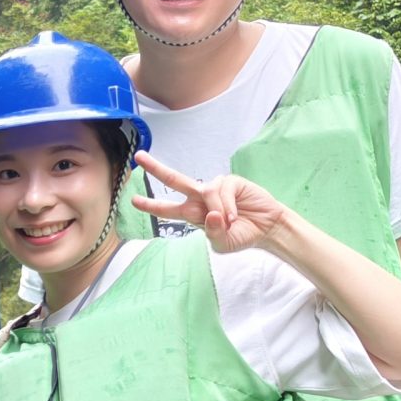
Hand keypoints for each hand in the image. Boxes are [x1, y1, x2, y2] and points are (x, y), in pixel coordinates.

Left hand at [133, 151, 287, 253]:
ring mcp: (215, 188)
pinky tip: (234, 214)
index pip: (168, 208)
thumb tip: (210, 214)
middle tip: (138, 157)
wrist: (266, 228)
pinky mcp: (231, 182)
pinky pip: (222, 191)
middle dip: (156, 168)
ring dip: (217, 210)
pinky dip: (227, 206)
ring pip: (204, 191)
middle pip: (174, 180)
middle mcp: (200, 198)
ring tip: (230, 222)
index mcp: (193, 214)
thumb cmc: (242, 235)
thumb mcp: (223, 243)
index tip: (133, 201)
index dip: (151, 205)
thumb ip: (213, 233)